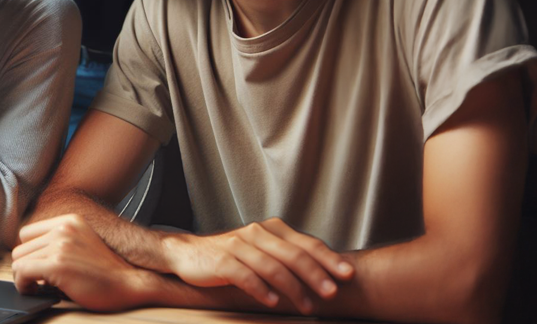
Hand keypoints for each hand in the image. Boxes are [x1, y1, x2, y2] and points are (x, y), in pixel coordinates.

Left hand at [12, 215, 149, 311]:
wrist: (130, 284)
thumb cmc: (107, 271)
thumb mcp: (83, 243)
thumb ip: (59, 241)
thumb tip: (28, 255)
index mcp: (69, 221)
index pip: (27, 233)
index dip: (29, 253)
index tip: (35, 266)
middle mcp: (64, 229)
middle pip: (20, 248)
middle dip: (26, 267)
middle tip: (38, 281)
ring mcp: (60, 245)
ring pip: (18, 260)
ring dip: (25, 277)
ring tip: (39, 286)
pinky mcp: (57, 264)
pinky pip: (22, 272)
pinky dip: (24, 285)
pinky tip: (37, 290)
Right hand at [161, 218, 354, 313]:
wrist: (188, 254)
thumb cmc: (231, 256)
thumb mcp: (261, 251)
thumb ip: (287, 256)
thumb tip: (325, 275)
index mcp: (271, 229)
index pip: (306, 243)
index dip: (328, 258)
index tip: (348, 275)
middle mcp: (257, 233)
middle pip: (292, 254)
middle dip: (315, 275)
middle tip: (332, 294)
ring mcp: (238, 246)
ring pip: (272, 267)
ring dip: (293, 288)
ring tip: (306, 306)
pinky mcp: (222, 261)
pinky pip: (245, 276)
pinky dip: (261, 290)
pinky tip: (273, 302)